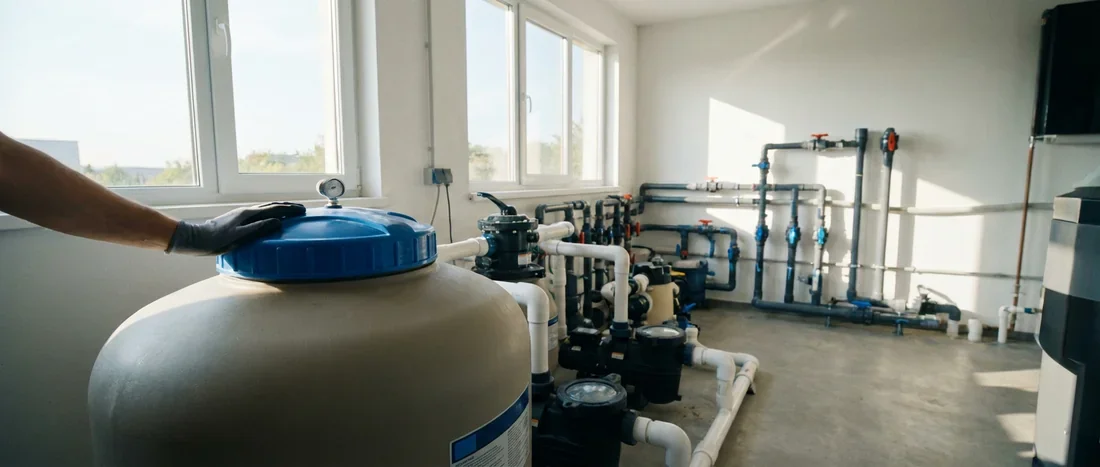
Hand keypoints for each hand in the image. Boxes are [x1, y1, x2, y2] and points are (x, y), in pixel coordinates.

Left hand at [166, 202, 306, 255]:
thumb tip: (278, 221)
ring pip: (265, 209)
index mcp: (249, 214)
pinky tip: (269, 220)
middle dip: (287, 207)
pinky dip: (270, 214)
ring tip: (289, 212)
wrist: (195, 239)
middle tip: (300, 209)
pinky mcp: (237, 221)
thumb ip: (259, 228)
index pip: (274, 209)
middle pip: (271, 206)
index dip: (290, 209)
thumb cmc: (216, 240)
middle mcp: (246, 212)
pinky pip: (259, 214)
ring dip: (279, 209)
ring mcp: (241, 215)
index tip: (303, 211)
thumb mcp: (240, 237)